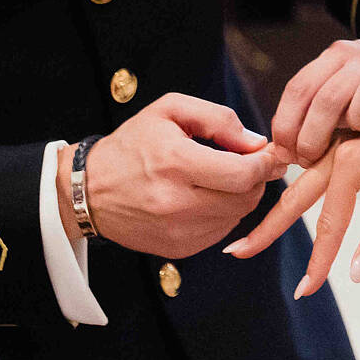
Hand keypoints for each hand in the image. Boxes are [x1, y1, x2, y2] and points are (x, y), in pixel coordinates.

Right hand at [61, 94, 287, 258]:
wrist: (88, 191)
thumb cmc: (132, 145)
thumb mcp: (170, 111)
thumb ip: (218, 119)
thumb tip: (256, 143)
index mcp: (175, 163)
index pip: (243, 173)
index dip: (265, 163)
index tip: (270, 153)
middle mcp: (176, 203)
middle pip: (246, 198)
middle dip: (257, 179)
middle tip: (251, 163)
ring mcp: (177, 231)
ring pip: (237, 216)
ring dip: (241, 196)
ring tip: (224, 177)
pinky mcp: (177, 249)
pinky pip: (221, 232)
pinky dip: (224, 214)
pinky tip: (207, 197)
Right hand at [224, 106, 359, 288]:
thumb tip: (356, 274)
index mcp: (355, 158)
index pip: (330, 219)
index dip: (319, 258)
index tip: (306, 290)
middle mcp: (341, 148)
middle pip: (298, 196)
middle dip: (269, 228)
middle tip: (238, 252)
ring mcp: (341, 146)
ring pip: (301, 185)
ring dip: (278, 212)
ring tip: (252, 238)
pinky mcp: (347, 149)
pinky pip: (312, 175)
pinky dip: (294, 195)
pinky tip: (282, 211)